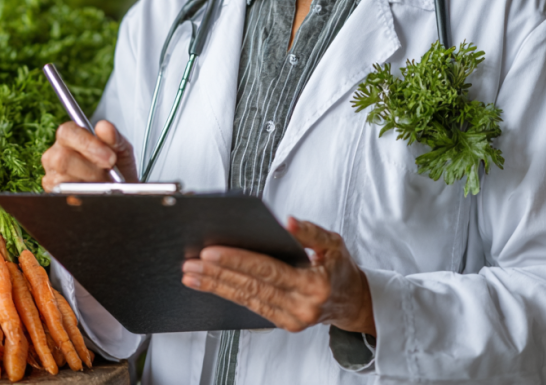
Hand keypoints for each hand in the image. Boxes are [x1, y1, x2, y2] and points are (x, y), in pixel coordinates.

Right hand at [41, 120, 137, 190]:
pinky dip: (83, 195)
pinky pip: (65, 196)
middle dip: (90, 167)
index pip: (67, 132)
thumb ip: (114, 137)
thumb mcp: (122, 150)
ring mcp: (52, 176)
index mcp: (70, 137)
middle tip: (109, 172)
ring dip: (89, 183)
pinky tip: (95, 193)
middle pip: (62, 157)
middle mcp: (56, 154)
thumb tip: (103, 126)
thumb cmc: (117, 168)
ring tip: (105, 184)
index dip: (87, 144)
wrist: (121, 192)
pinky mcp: (54, 195)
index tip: (109, 157)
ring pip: (64, 178)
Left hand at [181, 217, 375, 335]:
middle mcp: (301, 306)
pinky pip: (252, 307)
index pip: (268, 271)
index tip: (211, 252)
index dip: (238, 261)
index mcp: (313, 284)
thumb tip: (288, 222)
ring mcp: (291, 319)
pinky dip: (229, 295)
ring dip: (217, 286)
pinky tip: (211, 285)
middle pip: (251, 287)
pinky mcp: (284, 323)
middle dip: (218, 274)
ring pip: (247, 300)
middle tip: (192, 263)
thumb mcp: (334, 243)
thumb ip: (311, 231)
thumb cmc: (341, 269)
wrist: (353, 301)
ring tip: (192, 274)